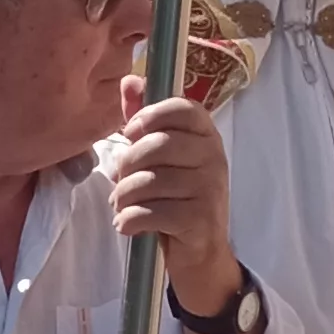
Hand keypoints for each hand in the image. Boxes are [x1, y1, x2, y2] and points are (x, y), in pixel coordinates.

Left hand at [110, 85, 239, 315]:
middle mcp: (215, 157)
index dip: (150, 115)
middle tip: (119, 181)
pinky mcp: (201, 219)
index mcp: (206, 135)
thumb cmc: (175, 196)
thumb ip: (145, 118)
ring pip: (149, 182)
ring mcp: (211, 188)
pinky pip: (151, 212)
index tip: (130, 132)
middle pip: (157, 146)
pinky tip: (128, 224)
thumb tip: (129, 80)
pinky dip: (130, 220)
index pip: (182, 108)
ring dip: (123, 197)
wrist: (201, 253)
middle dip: (126, 165)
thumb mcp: (161, 156)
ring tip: (122, 206)